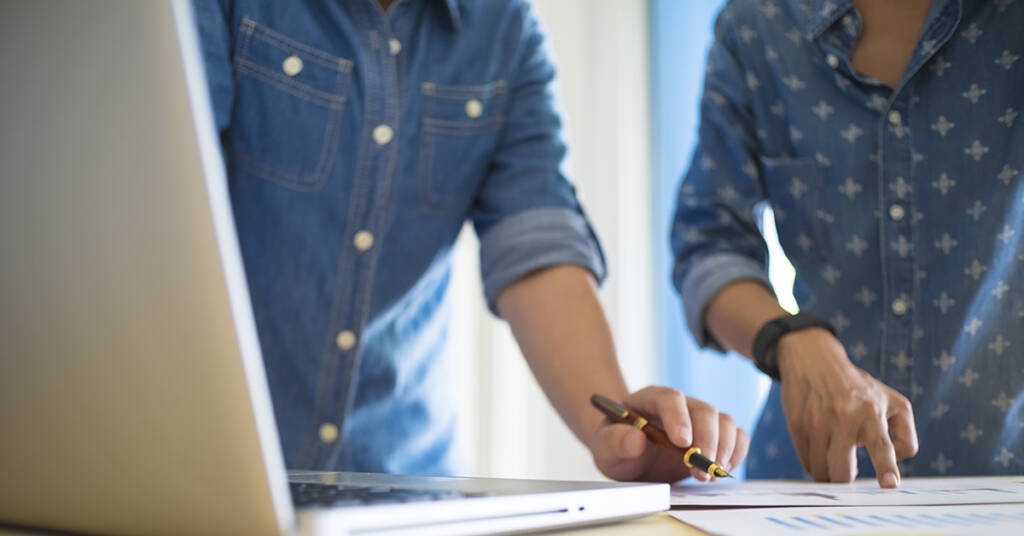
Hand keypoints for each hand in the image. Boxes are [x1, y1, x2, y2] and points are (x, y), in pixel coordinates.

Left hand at [588, 386, 748, 482]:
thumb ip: (615, 442)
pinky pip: (736, 436)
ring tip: (711, 474)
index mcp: (650, 399)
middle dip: (707, 440)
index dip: (678, 417)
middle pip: (703, 410)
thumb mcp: (605, 448)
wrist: (627, 453)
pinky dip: (736, 452)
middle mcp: (679, 405)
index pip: (669, 398)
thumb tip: (636, 439)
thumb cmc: (616, 446)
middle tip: (700, 469)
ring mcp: (698, 419)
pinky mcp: (713, 435)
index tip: (683, 443)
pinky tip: (723, 469)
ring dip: (724, 448)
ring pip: (724, 421)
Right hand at [776, 328, 918, 486]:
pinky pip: (806, 462)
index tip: (890, 485)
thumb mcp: (893, 401)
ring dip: (828, 474)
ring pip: (821, 471)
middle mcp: (844, 417)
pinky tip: (821, 451)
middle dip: (845, 480)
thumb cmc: (859, 387)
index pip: (881, 446)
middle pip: (842, 471)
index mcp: (872, 412)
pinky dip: (815, 464)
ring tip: (833, 460)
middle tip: (848, 474)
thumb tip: (896, 460)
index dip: (886, 467)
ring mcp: (817, 422)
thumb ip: (905, 434)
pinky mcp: (797, 424)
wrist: (814, 359)